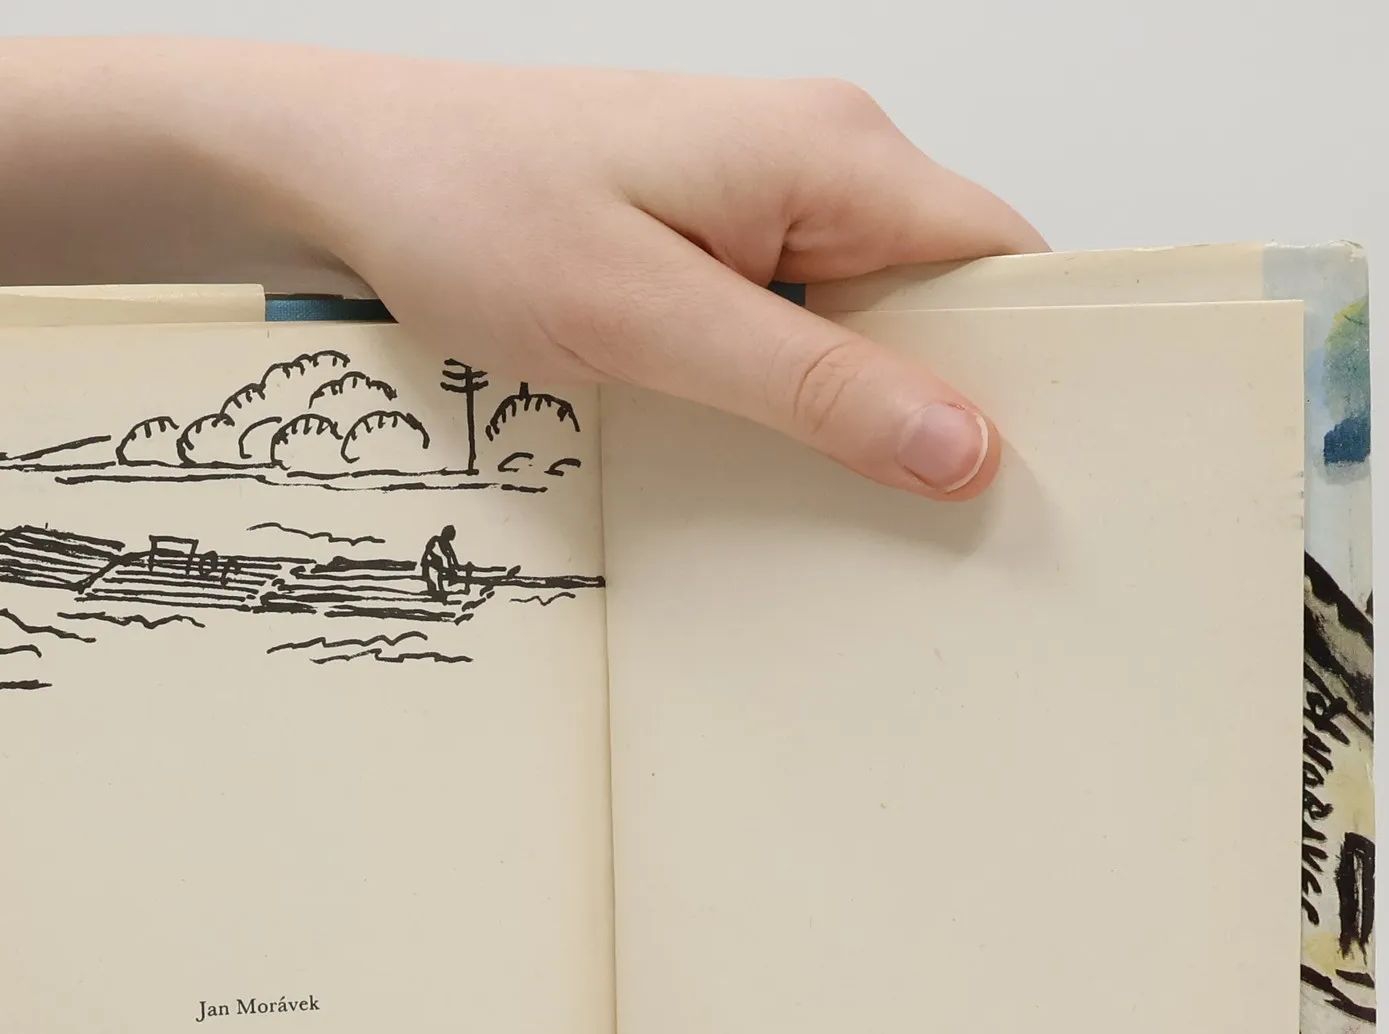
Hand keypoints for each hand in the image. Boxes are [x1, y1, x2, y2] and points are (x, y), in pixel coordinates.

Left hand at [236, 59, 1044, 497]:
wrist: (354, 174)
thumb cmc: (473, 206)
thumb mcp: (648, 321)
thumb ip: (811, 385)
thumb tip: (958, 443)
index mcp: (832, 154)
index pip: (1001, 262)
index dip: (1034, 372)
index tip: (1031, 481)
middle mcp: (820, 161)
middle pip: (949, 299)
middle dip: (948, 409)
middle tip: (931, 525)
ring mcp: (769, 198)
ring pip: (877, 321)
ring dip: (865, 410)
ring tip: (845, 503)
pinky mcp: (722, 237)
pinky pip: (805, 325)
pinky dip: (802, 394)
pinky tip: (771, 454)